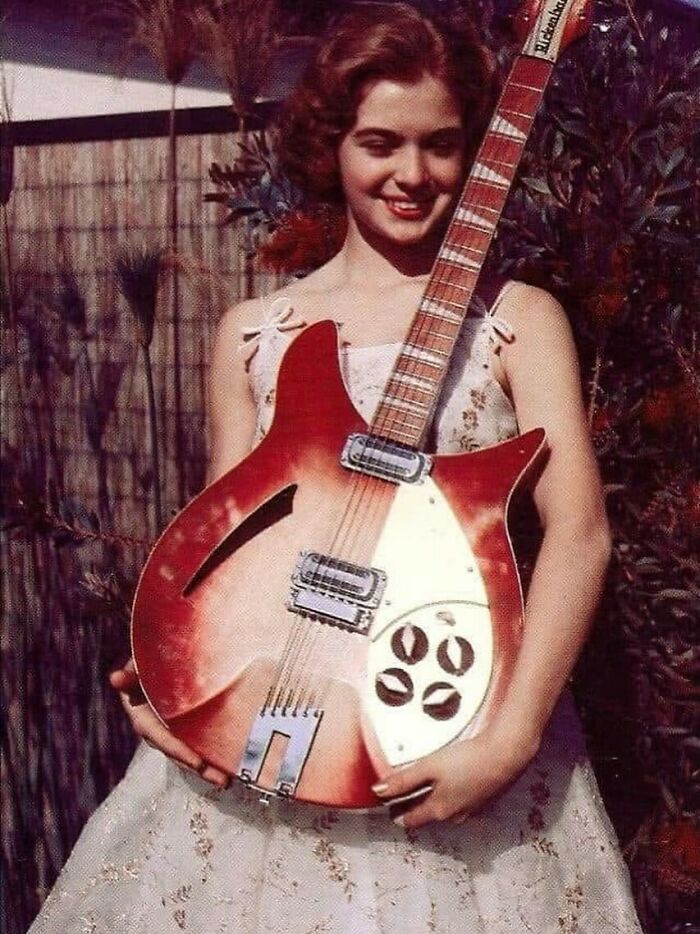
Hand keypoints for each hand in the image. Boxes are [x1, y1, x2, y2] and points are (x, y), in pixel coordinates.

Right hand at [109, 658, 229, 787]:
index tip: (198, 763)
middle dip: (198, 767)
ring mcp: (167, 733)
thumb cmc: (146, 664)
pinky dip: (207, 757)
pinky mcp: (180, 731)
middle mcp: (153, 731)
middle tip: (222, 780)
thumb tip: (115, 679)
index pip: (160, 737)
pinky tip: (226, 767)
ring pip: (186, 754)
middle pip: (176, 753)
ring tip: (226, 780)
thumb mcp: (138, 668)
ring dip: (205, 769)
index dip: (177, 750)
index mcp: (141, 717)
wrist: (153, 666)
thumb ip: (130, 676)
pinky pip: (192, 747)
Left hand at [371, 726, 537, 829]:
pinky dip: (450, 791)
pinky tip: (451, 777)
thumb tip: (378, 792)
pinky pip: (460, 799)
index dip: (395, 811)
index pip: (410, 820)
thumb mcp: (430, 766)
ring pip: (444, 807)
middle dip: (413, 804)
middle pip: (427, 814)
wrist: (506, 754)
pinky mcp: (483, 797)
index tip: (386, 803)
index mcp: (439, 811)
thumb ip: (403, 780)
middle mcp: (455, 815)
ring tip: (424, 782)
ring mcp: (471, 808)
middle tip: (400, 792)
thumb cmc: (468, 759)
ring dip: (432, 797)